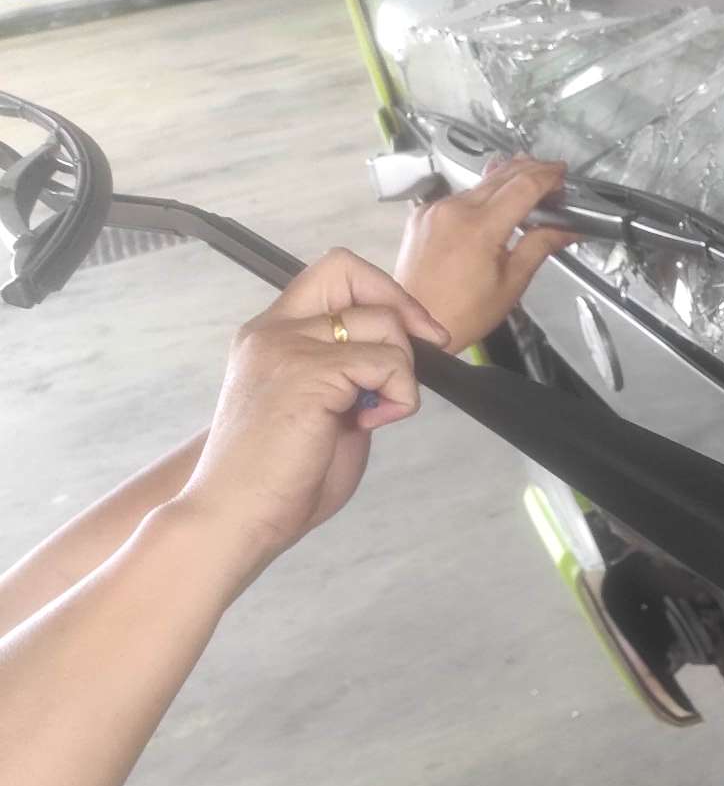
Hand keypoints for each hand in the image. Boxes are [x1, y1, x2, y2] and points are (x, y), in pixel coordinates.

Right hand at [176, 249, 449, 571]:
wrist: (234, 516)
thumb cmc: (277, 480)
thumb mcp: (322, 412)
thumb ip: (350, 378)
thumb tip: (398, 363)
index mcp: (272, 336)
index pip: (332, 274)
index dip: (382, 293)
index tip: (416, 334)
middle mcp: (274, 331)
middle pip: (350, 269)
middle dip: (402, 305)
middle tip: (426, 349)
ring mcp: (287, 348)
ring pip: (383, 323)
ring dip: (403, 372)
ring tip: (374, 414)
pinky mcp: (310, 374)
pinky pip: (390, 364)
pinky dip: (400, 397)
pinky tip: (369, 424)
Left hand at [395, 157, 579, 352]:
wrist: (416, 321)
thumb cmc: (461, 313)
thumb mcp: (512, 283)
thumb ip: (539, 246)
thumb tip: (565, 229)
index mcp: (479, 228)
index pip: (522, 186)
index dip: (547, 175)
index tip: (561, 173)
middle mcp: (453, 210)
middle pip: (501, 175)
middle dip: (530, 169)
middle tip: (551, 175)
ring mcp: (435, 209)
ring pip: (479, 183)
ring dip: (506, 179)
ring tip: (528, 185)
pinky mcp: (424, 214)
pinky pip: (459, 195)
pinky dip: (482, 194)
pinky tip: (494, 202)